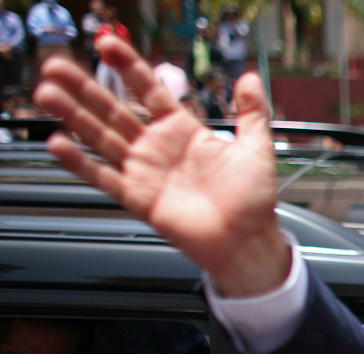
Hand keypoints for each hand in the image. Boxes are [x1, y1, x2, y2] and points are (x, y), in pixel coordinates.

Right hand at [33, 35, 288, 296]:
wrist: (248, 241)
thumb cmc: (253, 201)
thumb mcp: (257, 148)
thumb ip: (252, 112)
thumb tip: (248, 79)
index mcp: (183, 131)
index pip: (148, 90)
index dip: (127, 67)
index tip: (106, 44)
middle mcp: (158, 149)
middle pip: (114, 111)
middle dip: (85, 88)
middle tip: (57, 66)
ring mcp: (146, 173)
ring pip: (102, 139)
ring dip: (74, 117)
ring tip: (48, 95)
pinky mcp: (139, 199)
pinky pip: (105, 178)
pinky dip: (81, 163)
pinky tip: (60, 144)